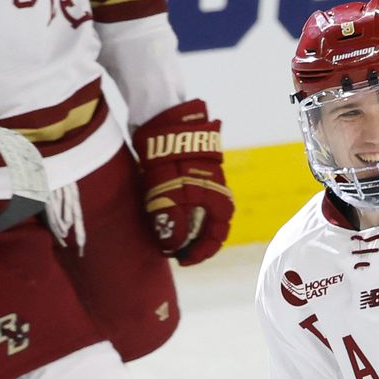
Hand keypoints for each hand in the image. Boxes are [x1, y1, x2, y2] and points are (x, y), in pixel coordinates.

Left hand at [132, 99, 233, 265]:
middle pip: (207, 225)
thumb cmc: (169, 157)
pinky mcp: (188, 170)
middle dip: (191, 241)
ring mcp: (202, 180)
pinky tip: (160, 210)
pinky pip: (186, 198)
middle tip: (171, 249)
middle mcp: (215, 191)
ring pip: (196, 212)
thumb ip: (174, 224)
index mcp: (219, 199)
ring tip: (164, 232)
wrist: (162, 118)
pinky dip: (176, 209)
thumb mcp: (169, 196)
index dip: (201, 252)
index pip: (217, 235)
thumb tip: (173, 247)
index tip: (182, 260)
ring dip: (183, 226)